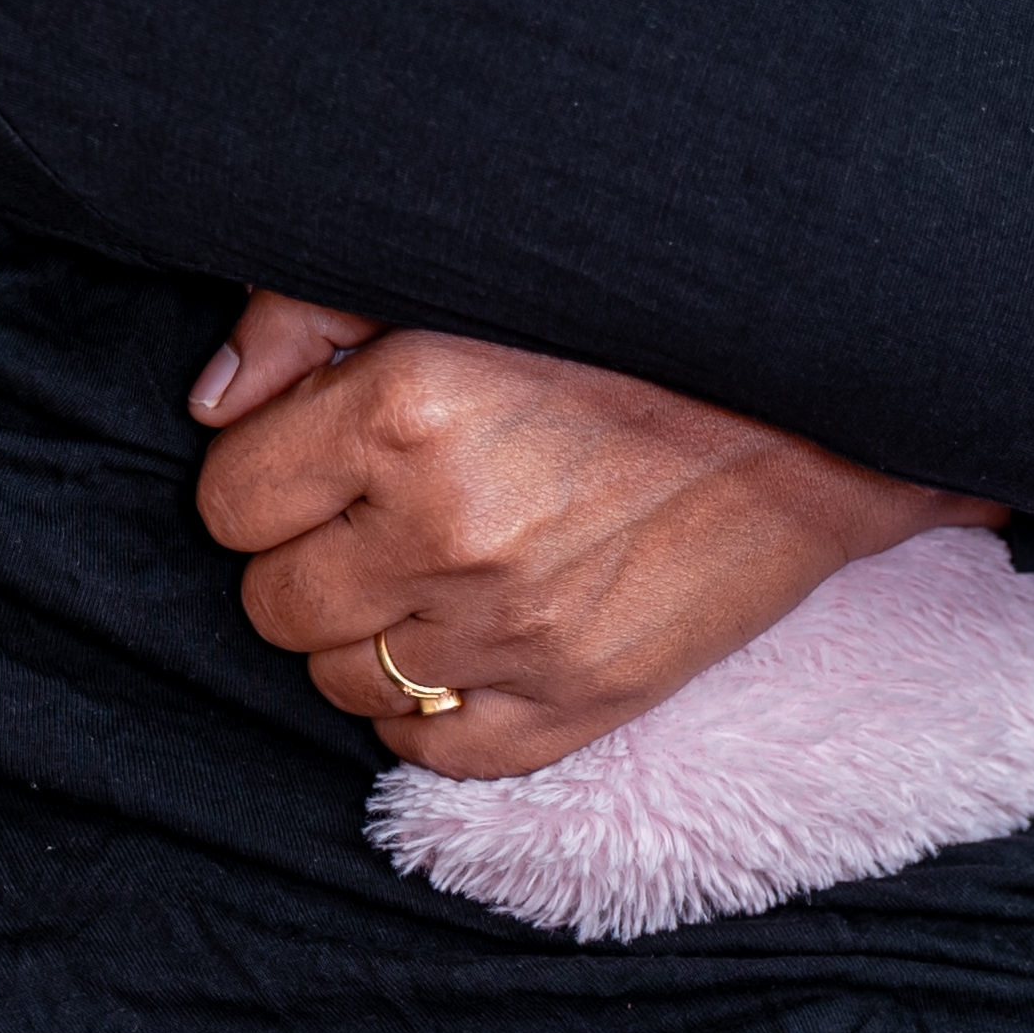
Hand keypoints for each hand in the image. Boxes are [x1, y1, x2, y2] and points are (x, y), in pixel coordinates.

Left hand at [191, 293, 1000, 777]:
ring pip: (336, 681)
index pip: (229, 500)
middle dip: (309, 554)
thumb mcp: (462, 279)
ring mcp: (515, 631)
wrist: (821, 410)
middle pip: (270, 601)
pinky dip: (428, 710)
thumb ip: (308, 316)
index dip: (269, 474)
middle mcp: (450, 529)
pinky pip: (425, 753)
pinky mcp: (579, 703)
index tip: (327, 451)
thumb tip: (212, 403)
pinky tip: (473, 640)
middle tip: (382, 508)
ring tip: (437, 568)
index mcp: (410, 408)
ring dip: (367, 632)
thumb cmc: (631, 331)